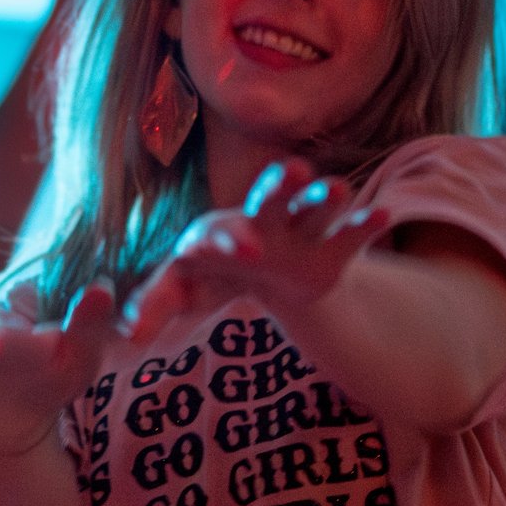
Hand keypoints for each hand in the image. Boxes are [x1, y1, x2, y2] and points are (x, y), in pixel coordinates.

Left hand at [121, 159, 388, 348]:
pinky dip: (364, 225)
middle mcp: (261, 220)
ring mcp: (299, 230)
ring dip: (323, 195)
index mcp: (220, 231)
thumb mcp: (185, 286)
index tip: (232, 248)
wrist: (261, 268)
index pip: (219, 233)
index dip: (225, 239)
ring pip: (313, 206)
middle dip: (279, 187)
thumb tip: (125, 334)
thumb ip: (156, 304)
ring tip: (337, 188)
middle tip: (291, 172)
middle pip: (269, 197)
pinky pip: (350, 234)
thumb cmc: (213, 273)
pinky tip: (380, 216)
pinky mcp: (331, 248)